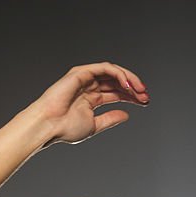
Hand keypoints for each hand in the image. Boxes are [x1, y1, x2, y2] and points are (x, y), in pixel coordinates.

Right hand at [33, 62, 148, 145]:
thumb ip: (110, 119)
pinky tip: (128, 85)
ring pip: (113, 72)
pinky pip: (105, 68)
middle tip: (146, 97)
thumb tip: (126, 115)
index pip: (116, 93)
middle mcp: (89, 87)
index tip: (145, 103)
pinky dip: (118, 74)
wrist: (49, 125)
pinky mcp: (82, 72)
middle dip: (134, 88)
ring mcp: (86, 78)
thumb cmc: (65, 128)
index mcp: (91, 99)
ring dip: (129, 79)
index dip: (131, 97)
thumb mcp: (94, 125)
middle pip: (117, 82)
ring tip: (140, 90)